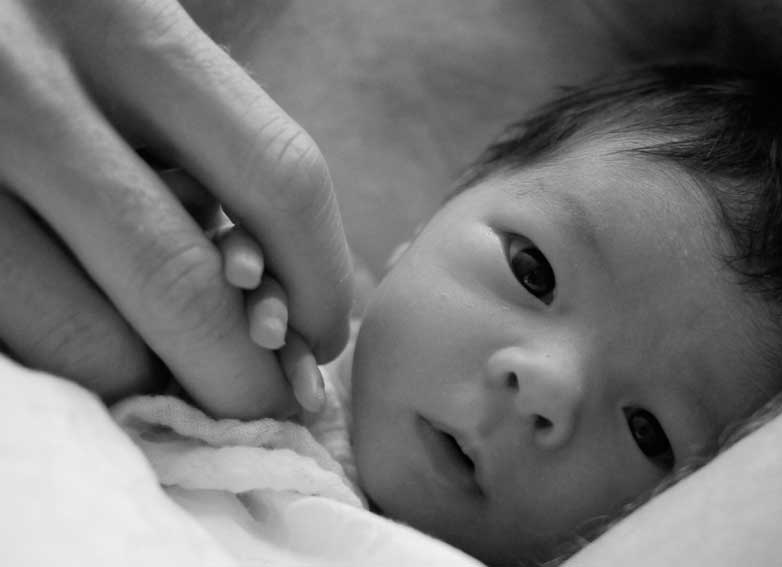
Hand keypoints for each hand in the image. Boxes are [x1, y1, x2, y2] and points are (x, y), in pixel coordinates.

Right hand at [0, 0, 351, 417]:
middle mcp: (18, 79)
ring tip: (170, 373)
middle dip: (240, 373)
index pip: (276, 175)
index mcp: (117, 15)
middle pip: (176, 280)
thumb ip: (208, 126)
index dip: (320, 278)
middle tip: (268, 407)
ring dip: (148, 380)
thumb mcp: (135, 30)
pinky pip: (13, 342)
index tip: (323, 336)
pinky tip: (94, 339)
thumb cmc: (50, 29)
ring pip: (79, 338)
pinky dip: (72, 366)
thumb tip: (277, 287)